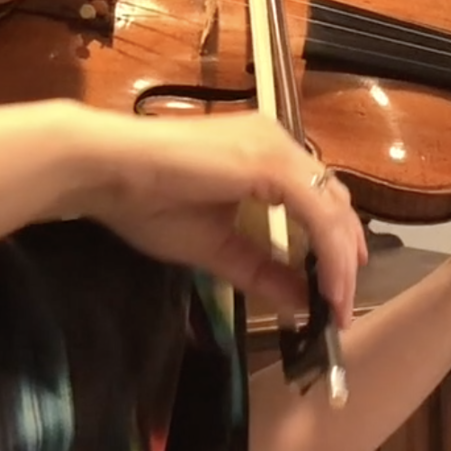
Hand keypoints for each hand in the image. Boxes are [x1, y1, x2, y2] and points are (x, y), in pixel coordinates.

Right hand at [78, 112, 364, 325]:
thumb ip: (261, 270)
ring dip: (341, 261)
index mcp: (265, 157)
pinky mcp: (271, 161)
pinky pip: (317, 212)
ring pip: (332, 209)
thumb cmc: (147, 199)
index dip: (333, 248)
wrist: (106, 169)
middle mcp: (278, 144)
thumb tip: (302, 304)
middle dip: (345, 258)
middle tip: (343, 305)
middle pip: (334, 203)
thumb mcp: (216, 246)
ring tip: (339, 305)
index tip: (334, 293)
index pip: (317, 202)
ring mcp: (277, 147)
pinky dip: (329, 252)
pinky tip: (327, 286)